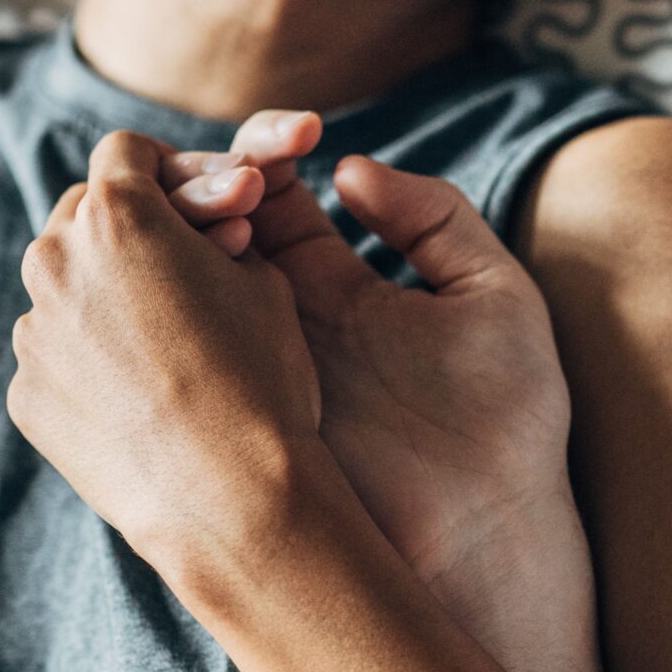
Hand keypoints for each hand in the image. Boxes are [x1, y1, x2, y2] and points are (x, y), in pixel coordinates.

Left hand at [8, 130, 322, 556]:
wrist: (232, 498)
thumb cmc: (263, 380)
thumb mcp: (265, 280)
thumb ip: (213, 235)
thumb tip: (194, 232)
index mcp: (119, 214)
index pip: (127, 152)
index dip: (170, 168)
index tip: (198, 200)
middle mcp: (56, 260)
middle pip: (83, 213)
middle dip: (130, 229)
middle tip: (185, 266)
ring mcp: (33, 331)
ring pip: (64, 287)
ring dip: (105, 295)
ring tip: (169, 342)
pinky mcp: (26, 394)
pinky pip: (56, 357)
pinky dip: (90, 363)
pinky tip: (144, 399)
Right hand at [165, 113, 580, 590]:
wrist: (486, 537)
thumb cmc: (506, 423)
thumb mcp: (493, 297)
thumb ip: (435, 218)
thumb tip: (347, 165)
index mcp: (335, 284)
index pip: (270, 192)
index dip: (266, 150)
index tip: (290, 134)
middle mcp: (276, 318)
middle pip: (211, 223)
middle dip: (210, 180)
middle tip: (238, 178)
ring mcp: (243, 363)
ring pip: (178, 275)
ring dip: (185, 231)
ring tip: (225, 215)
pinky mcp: (228, 411)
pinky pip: (170, 347)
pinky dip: (165, 297)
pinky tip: (188, 264)